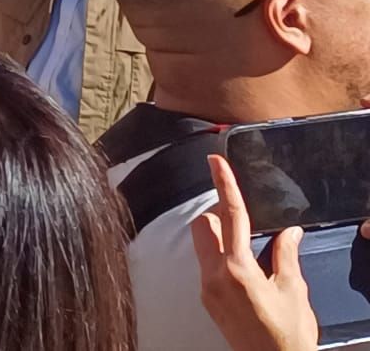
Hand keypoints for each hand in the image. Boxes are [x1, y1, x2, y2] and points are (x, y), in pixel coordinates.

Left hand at [190, 153, 318, 350]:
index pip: (230, 216)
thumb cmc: (288, 334)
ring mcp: (206, 289)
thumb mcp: (294, 291)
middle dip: (218, 216)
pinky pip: (206, 265)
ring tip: (248, 248)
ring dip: (219, 237)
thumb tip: (288, 231)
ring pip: (201, 244)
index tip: (215, 161)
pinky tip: (244, 268)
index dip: (224, 185)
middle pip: (203, 226)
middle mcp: (215, 276)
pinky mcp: (206, 299)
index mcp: (238, 269)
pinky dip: (220, 256)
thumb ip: (286, 255)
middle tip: (242, 220)